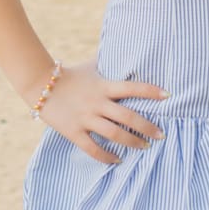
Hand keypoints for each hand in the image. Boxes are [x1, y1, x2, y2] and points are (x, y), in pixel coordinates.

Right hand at [39, 61, 167, 164]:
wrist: (41, 85)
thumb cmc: (71, 75)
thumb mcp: (92, 65)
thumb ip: (109, 62)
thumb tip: (126, 49)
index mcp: (104, 86)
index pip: (132, 87)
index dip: (151, 91)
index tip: (168, 96)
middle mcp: (97, 103)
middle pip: (128, 116)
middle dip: (147, 127)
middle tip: (161, 135)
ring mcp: (85, 118)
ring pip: (114, 134)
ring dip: (132, 142)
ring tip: (145, 147)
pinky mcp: (74, 132)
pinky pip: (93, 148)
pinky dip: (106, 157)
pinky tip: (117, 160)